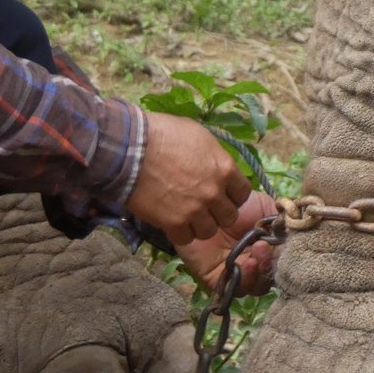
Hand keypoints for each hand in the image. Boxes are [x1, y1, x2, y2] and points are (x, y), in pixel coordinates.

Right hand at [127, 112, 250, 246]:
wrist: (130, 148)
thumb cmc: (163, 134)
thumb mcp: (198, 136)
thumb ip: (213, 155)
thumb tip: (215, 164)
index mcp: (224, 169)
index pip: (243, 194)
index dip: (232, 195)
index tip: (221, 194)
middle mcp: (214, 193)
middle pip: (229, 216)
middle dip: (218, 213)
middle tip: (204, 208)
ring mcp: (195, 210)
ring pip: (209, 231)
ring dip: (200, 225)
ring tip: (187, 216)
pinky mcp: (174, 223)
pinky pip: (186, 238)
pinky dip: (180, 232)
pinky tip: (172, 222)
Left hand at [176, 192, 279, 295]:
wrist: (201, 201)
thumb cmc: (233, 203)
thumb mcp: (265, 208)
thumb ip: (282, 225)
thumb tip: (296, 240)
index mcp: (266, 248)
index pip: (281, 263)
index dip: (284, 258)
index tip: (280, 244)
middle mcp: (253, 262)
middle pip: (270, 278)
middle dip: (269, 265)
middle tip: (262, 248)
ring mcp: (236, 272)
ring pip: (255, 287)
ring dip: (259, 274)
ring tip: (253, 256)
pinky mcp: (217, 279)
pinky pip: (234, 290)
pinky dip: (244, 281)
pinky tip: (244, 264)